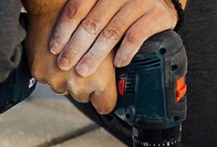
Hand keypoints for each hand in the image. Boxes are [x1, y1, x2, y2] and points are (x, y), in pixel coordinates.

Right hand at [24, 9, 118, 113]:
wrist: (53, 6)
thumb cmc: (84, 21)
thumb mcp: (108, 46)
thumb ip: (110, 70)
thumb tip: (115, 85)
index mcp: (98, 80)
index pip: (105, 106)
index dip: (105, 100)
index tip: (103, 97)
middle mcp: (76, 84)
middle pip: (83, 98)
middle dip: (84, 85)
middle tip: (83, 64)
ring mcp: (56, 80)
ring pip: (63, 89)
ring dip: (65, 78)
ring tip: (68, 56)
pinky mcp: (39, 74)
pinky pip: (47, 79)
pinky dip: (50, 70)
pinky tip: (55, 54)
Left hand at [48, 0, 179, 76]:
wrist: (162, 0)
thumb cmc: (125, 6)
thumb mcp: (103, 4)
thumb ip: (85, 14)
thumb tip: (56, 43)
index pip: (77, 8)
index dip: (64, 29)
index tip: (54, 48)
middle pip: (92, 23)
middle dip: (76, 47)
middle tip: (64, 64)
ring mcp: (140, 2)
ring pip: (112, 32)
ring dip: (95, 54)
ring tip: (83, 70)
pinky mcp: (157, 15)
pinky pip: (136, 36)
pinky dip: (125, 52)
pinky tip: (117, 64)